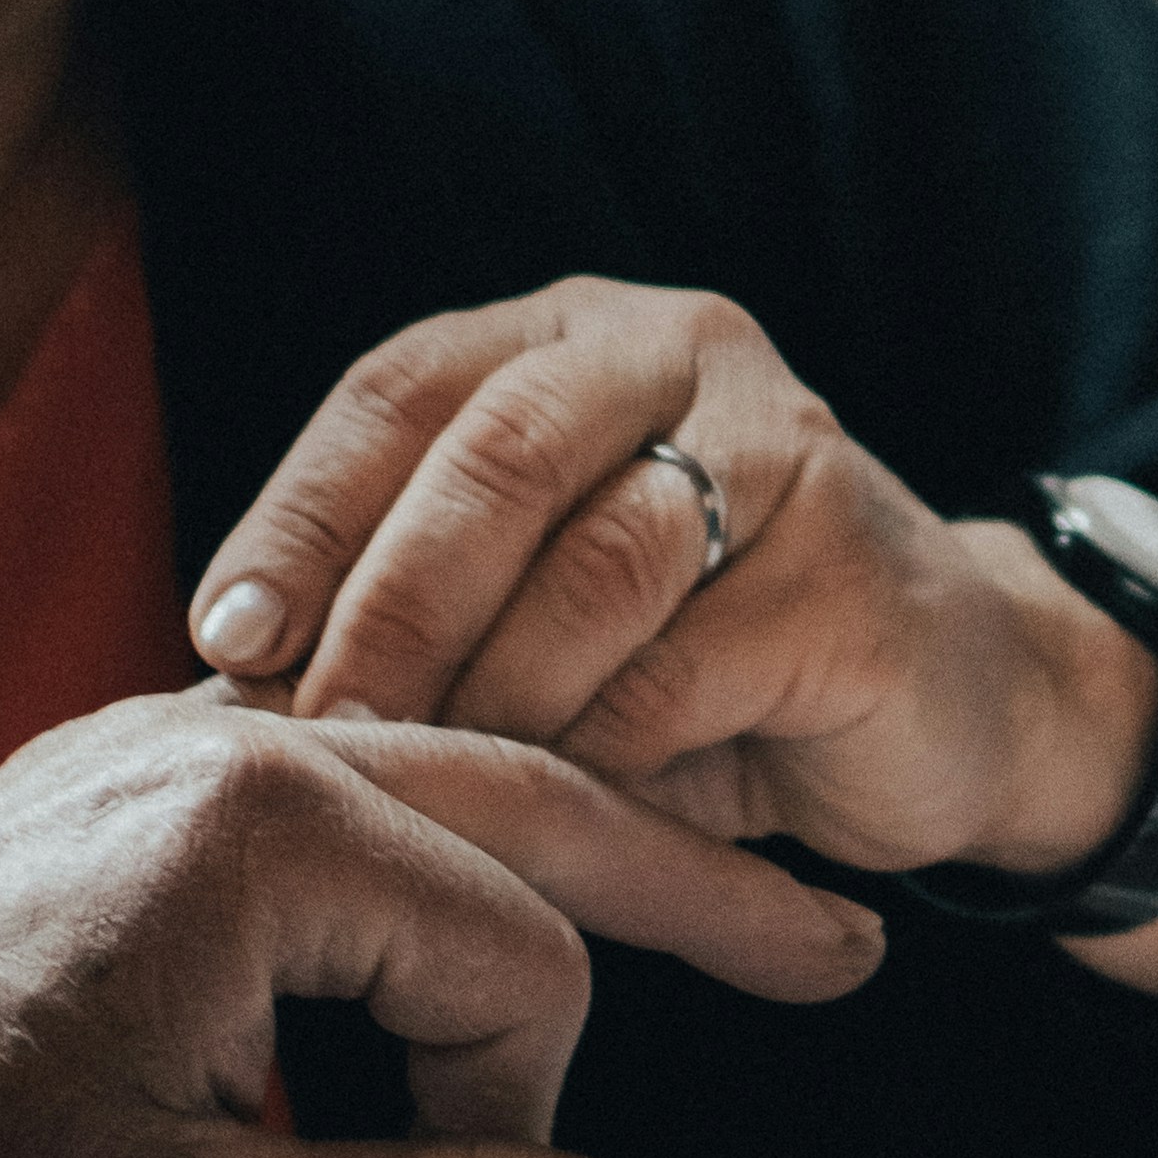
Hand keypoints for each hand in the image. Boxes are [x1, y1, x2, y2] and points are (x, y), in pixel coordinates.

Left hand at [0, 683, 880, 1157]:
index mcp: (258, 835)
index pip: (517, 962)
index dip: (522, 1115)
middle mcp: (226, 748)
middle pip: (528, 796)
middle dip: (689, 882)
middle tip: (839, 951)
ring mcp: (165, 750)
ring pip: (439, 779)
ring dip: (575, 854)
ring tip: (708, 909)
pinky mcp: (119, 787)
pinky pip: (340, 792)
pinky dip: (448, 853)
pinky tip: (481, 912)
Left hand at [191, 278, 1157, 998]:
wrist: (939, 711)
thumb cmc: (686, 669)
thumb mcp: (529, 613)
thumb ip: (408, 610)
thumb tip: (219, 695)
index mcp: (568, 337)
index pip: (400, 393)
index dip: (301, 516)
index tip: (224, 640)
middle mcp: (678, 351)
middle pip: (495, 460)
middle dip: (387, 615)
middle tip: (319, 741)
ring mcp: (785, 449)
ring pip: (594, 567)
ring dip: (495, 698)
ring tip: (438, 792)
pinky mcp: (856, 575)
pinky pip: (687, 673)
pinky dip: (605, 758)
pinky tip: (567, 819)